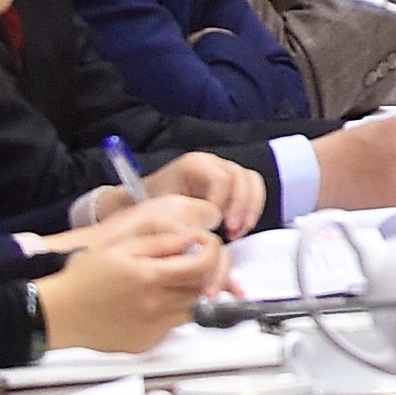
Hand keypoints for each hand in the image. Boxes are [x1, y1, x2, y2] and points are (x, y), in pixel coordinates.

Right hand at [32, 197, 225, 352]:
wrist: (57, 314)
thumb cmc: (84, 278)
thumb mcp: (121, 247)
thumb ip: (162, 243)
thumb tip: (194, 240)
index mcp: (149, 277)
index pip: (203, 266)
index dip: (213, 254)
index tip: (207, 248)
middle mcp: (155, 306)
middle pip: (203, 289)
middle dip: (205, 273)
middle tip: (192, 264)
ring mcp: (151, 328)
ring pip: (192, 310)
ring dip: (190, 294)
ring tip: (169, 283)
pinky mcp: (145, 343)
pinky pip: (172, 327)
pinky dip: (171, 313)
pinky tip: (151, 303)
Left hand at [80, 150, 268, 240]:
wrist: (142, 202)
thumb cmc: (150, 205)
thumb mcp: (159, 208)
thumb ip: (181, 216)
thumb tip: (200, 229)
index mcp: (194, 164)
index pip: (221, 179)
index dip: (221, 203)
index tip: (214, 226)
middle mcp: (213, 163)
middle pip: (241, 176)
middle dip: (241, 206)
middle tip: (232, 230)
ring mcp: (225, 170)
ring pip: (252, 181)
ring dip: (251, 208)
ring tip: (239, 231)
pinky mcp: (232, 183)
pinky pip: (253, 190)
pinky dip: (252, 209)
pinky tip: (242, 227)